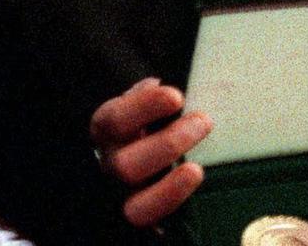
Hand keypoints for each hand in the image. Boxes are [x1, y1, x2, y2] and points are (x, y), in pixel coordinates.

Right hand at [89, 77, 213, 227]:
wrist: (130, 159)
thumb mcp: (137, 107)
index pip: (116, 119)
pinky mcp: (137, 216)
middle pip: (126, 165)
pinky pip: (150, 221)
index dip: (145, 108)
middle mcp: (108, 165)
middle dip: (168, 144)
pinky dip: (170, 205)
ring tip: (196, 169)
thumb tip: (156, 86)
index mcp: (104, 130)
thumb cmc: (140, 127)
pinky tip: (190, 186)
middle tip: (203, 122)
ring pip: (135, 205)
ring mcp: (121, 196)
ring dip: (171, 186)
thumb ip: (144, 99)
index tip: (176, 97)